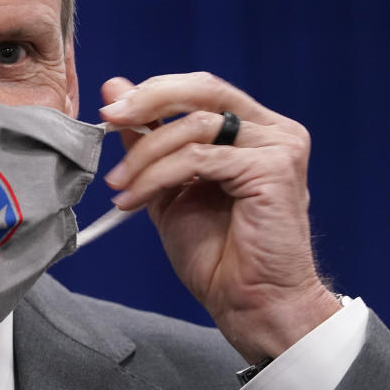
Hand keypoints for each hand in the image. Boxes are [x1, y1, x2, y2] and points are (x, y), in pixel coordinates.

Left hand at [99, 72, 340, 362]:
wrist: (248, 301)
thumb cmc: (216, 252)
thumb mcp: (168, 184)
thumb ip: (147, 136)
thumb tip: (114, 89)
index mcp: (252, 129)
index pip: (199, 89)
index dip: (152, 93)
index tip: (110, 111)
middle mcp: (272, 130)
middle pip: (203, 89)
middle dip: (148, 102)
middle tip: (110, 120)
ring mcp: (279, 146)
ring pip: (195, 127)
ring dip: (145, 155)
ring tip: (120, 186)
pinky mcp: (274, 168)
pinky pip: (200, 158)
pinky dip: (158, 176)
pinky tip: (135, 200)